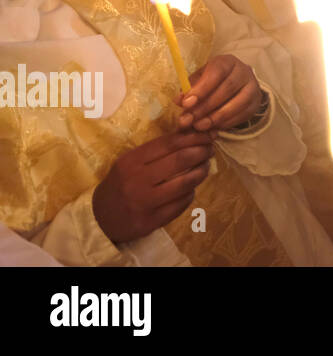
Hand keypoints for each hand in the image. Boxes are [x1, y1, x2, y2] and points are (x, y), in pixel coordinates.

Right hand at [92, 130, 214, 243]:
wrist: (99, 218)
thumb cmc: (121, 183)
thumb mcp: (131, 162)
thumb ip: (157, 151)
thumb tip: (191, 134)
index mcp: (131, 161)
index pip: (169, 143)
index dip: (193, 137)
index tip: (207, 135)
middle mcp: (136, 180)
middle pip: (180, 160)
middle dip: (201, 152)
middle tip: (210, 149)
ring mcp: (144, 202)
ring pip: (185, 183)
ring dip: (201, 172)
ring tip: (205, 167)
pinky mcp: (150, 221)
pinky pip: (181, 204)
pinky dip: (191, 193)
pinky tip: (191, 189)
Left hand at [177, 54, 262, 131]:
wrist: (236, 85)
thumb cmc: (213, 81)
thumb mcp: (200, 79)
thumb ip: (189, 89)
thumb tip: (179, 101)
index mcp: (227, 62)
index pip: (217, 72)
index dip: (201, 89)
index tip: (186, 104)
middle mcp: (244, 72)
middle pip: (227, 88)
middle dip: (205, 106)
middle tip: (188, 120)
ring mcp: (253, 87)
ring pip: (237, 103)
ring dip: (216, 117)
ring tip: (199, 126)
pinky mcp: (256, 103)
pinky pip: (242, 115)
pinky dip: (226, 123)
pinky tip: (213, 127)